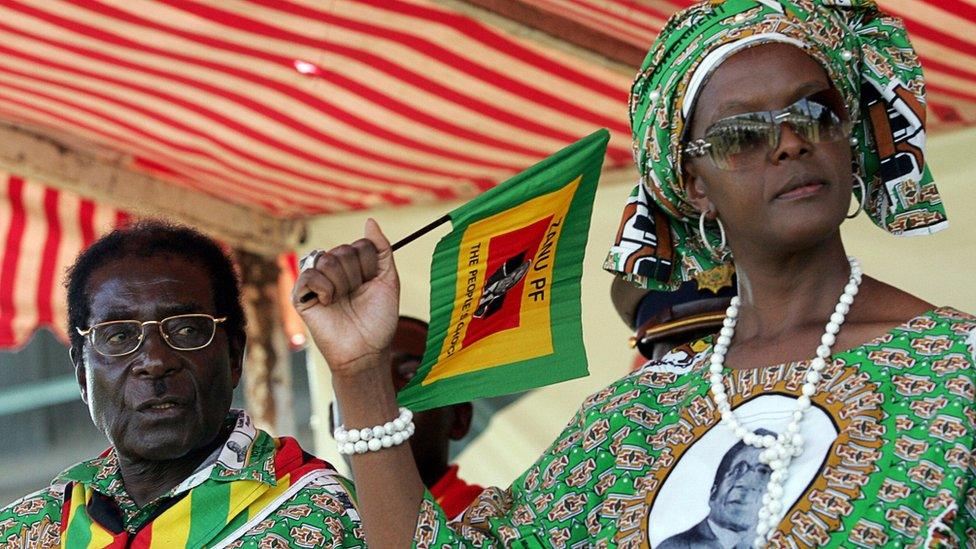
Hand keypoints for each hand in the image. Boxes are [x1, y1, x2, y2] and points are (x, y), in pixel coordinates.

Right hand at [293, 219, 399, 376]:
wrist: (366, 351)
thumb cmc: (380, 320)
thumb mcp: (388, 281)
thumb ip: (381, 249)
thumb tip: (370, 221)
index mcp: (355, 267)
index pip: (361, 245)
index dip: (370, 265)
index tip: (371, 285)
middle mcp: (335, 271)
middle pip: (344, 250)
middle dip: (356, 275)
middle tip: (356, 295)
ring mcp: (317, 282)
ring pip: (326, 259)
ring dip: (341, 282)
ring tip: (342, 300)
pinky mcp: (301, 296)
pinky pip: (309, 274)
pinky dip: (324, 287)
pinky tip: (328, 302)